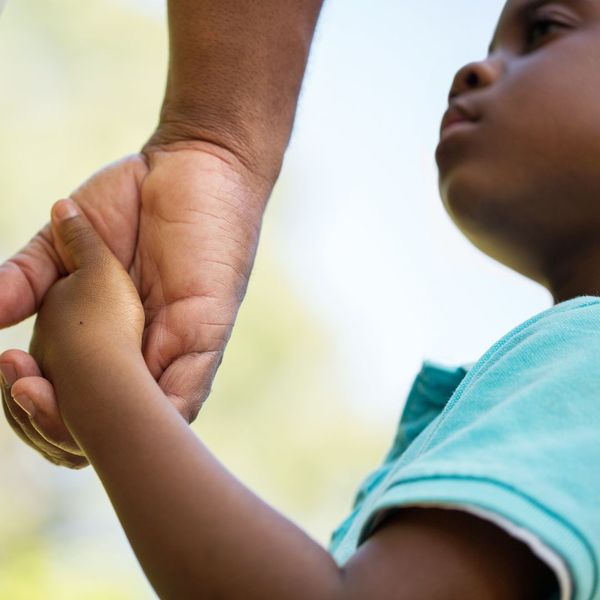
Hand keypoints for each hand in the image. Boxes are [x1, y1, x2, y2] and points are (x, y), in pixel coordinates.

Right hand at [0, 142, 268, 467]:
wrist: (192, 162)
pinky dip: (160, 413)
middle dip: (58, 420)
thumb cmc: (133, 198)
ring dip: (96, 423)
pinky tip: (132, 425)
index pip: (70, 393)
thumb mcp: (67, 236)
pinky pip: (188, 391)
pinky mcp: (207, 333)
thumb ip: (30, 273)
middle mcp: (140, 351)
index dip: (37, 401)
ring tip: (52, 402)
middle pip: (101, 419)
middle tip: (24, 389)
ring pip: (143, 419)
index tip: (10, 373)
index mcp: (106, 335)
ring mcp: (175, 347)